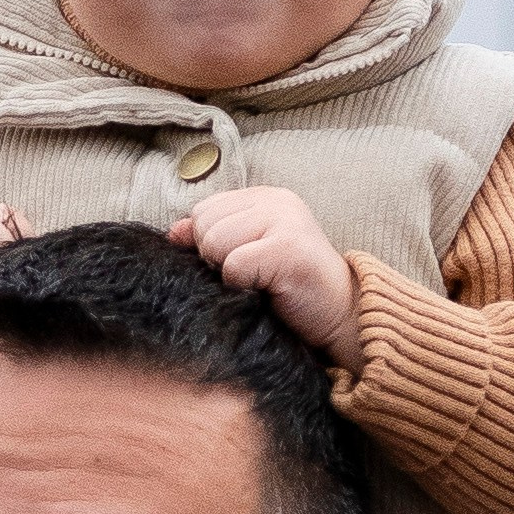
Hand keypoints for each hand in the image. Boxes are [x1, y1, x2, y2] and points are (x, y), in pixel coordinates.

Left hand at [168, 190, 362, 374]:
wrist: (341, 316)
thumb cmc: (292, 289)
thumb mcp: (248, 255)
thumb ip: (213, 238)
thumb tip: (173, 232)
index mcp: (264, 197)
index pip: (203, 209)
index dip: (209, 244)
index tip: (241, 263)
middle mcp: (276, 200)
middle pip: (204, 223)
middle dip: (215, 258)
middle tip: (251, 275)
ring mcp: (285, 220)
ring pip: (214, 242)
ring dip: (229, 272)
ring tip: (260, 281)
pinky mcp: (288, 248)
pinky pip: (234, 266)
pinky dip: (243, 286)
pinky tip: (269, 290)